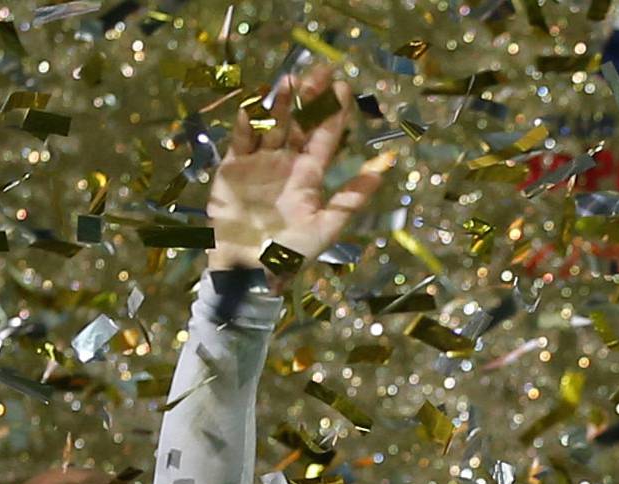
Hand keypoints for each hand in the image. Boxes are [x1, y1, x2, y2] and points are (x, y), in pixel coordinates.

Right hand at [208, 63, 394, 269]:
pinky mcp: (233, 168)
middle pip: (298, 123)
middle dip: (307, 99)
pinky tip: (253, 108)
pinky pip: (240, 139)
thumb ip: (351, 197)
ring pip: (271, 124)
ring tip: (287, 83)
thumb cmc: (289, 255)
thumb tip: (385, 167)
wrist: (247, 272)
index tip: (342, 86)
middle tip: (317, 75)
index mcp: (309, 177)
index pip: (324, 137)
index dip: (333, 112)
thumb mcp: (325, 228)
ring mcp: (259, 163)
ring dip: (278, 104)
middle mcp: (286, 164)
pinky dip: (246, 124)